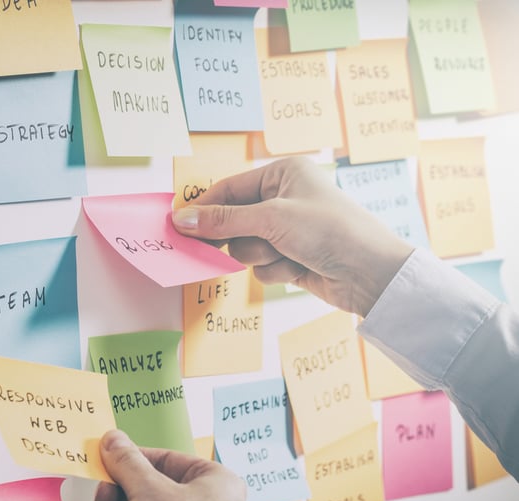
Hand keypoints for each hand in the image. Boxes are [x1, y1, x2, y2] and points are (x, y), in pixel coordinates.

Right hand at [171, 157, 413, 316]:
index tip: (181, 226)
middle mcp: (285, 198)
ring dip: (262, 256)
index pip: (230, 188)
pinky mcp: (292, 257)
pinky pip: (262, 266)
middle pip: (234, 221)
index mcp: (283, 173)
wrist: (371, 273)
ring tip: (288, 254)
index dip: (206, 208)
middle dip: (241, 237)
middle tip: (236, 244)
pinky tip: (300, 268)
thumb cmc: (330, 231)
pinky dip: (276, 270)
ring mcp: (288, 230)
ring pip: (246, 247)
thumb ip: (224, 220)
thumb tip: (182, 219)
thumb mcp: (272, 219)